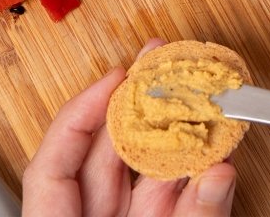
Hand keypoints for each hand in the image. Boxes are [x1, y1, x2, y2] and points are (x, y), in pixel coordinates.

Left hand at [22, 39, 236, 216]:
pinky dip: (193, 179)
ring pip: (145, 179)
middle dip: (139, 109)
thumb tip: (218, 174)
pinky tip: (215, 151)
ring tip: (198, 99)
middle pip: (104, 159)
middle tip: (163, 67)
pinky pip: (170, 206)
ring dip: (175, 139)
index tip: (117, 78)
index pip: (52, 165)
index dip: (82, 112)